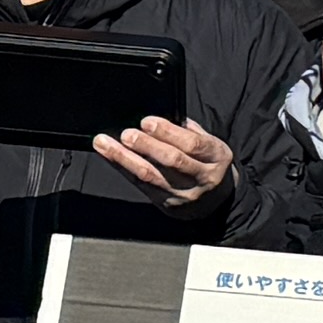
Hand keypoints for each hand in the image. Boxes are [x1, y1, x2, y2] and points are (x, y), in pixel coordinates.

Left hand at [91, 113, 233, 206]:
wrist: (216, 201)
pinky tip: (110, 156)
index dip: (168, 133)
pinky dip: (123, 168)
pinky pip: (141, 185)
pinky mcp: (167, 204)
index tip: (147, 122)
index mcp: (216, 157)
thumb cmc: (208, 163)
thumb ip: (188, 130)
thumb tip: (158, 118)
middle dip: (146, 146)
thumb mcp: (209, 143)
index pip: (192, 144)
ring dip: (125, 158)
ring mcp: (184, 194)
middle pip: (172, 161)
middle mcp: (203, 177)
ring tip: (105, 144)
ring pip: (152, 176)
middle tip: (126, 134)